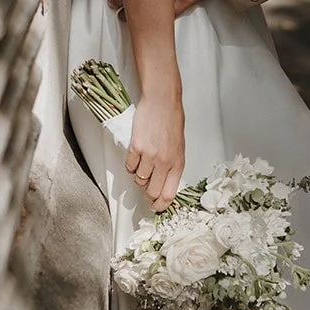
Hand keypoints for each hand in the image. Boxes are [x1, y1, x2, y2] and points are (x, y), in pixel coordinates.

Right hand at [126, 95, 183, 211]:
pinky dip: (130, 165)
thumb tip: (164, 183)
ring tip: (142, 165)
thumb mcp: (179, 147)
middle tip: (145, 192)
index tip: (156, 207)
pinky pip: (130, 166)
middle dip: (147, 196)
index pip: (169, 194)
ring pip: (139, 179)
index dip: (161, 205)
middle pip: (152, 191)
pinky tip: (136, 156)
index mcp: (178, 163)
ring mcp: (150, 156)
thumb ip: (172, 166)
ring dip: (139, 176)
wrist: (162, 102)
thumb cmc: (171, 121)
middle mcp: (164, 162)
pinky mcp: (136, 148)